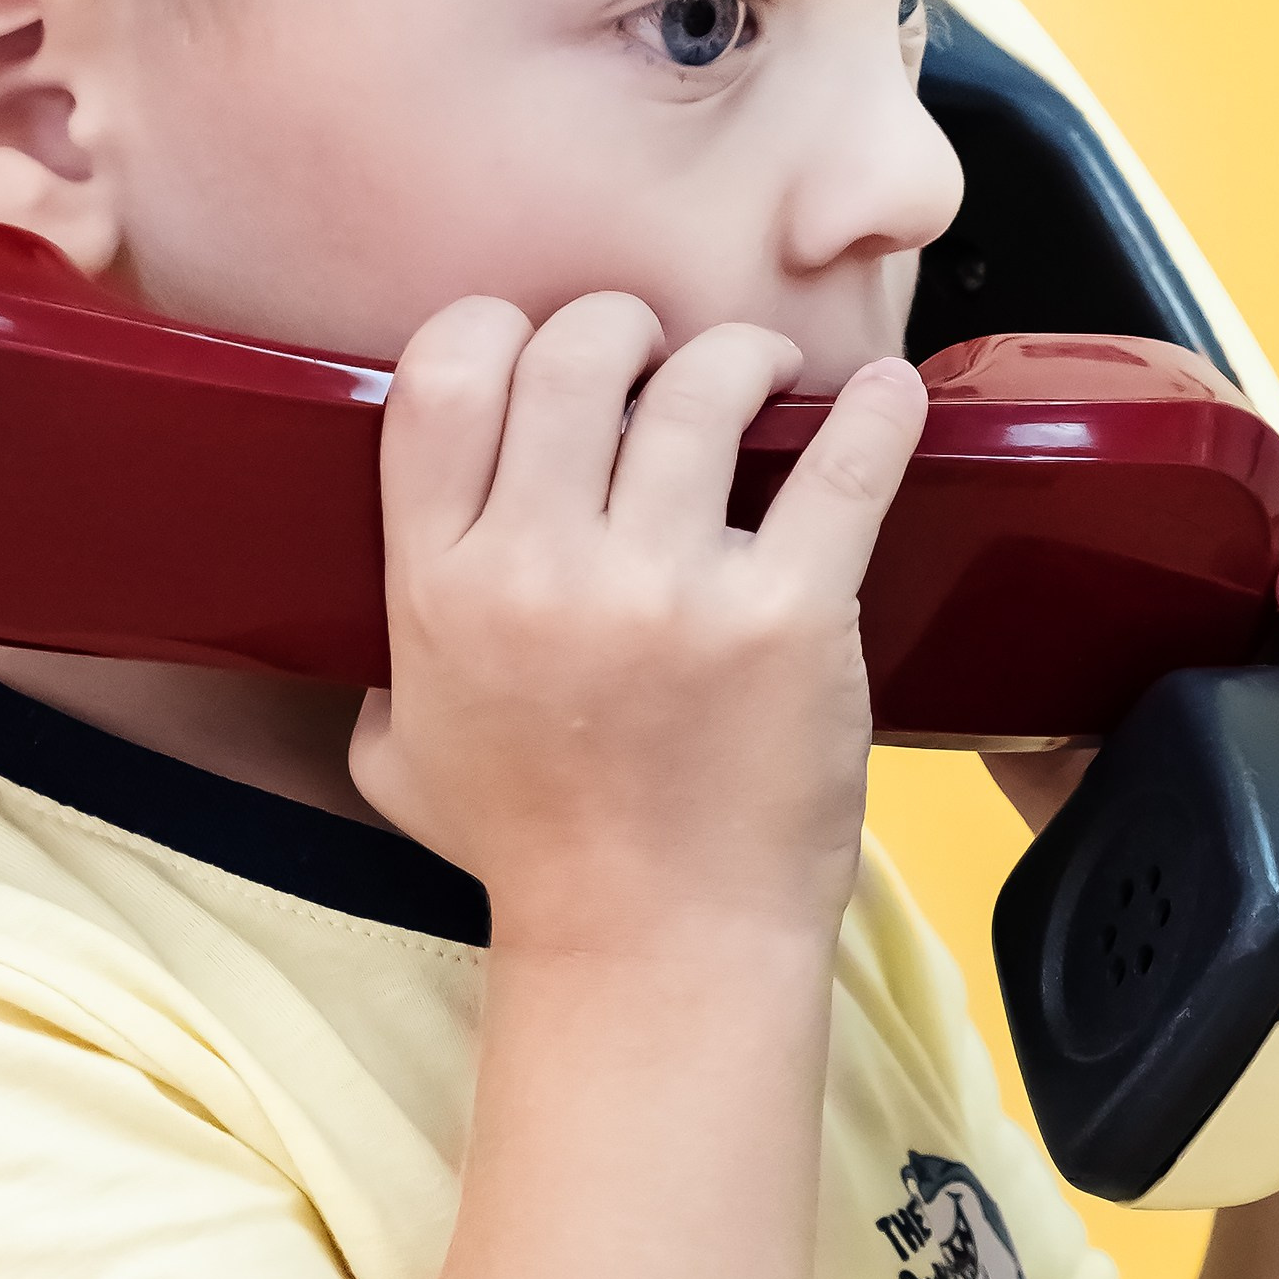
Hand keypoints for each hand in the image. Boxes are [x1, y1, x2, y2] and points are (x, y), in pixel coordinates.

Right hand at [350, 296, 926, 949]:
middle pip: (576, 351)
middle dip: (626, 329)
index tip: (543, 346)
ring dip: (742, 359)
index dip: (497, 329)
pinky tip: (889, 396)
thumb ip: (390, 651)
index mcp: (439, 586)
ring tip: (762, 376)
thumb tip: (406, 573)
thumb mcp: (400, 751)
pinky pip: (844, 467)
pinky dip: (878, 414)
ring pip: (704, 384)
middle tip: (662, 357)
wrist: (657, 950)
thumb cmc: (537, 854)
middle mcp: (540, 572)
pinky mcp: (786, 616)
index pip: (443, 377)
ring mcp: (666, 590)